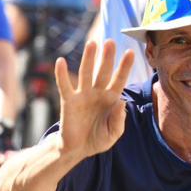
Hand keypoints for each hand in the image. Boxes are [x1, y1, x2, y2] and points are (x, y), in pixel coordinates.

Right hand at [55, 41, 133, 160]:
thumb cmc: (97, 139)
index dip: (125, 67)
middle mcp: (97, 93)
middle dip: (107, 57)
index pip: (119, 79)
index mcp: (111, 99)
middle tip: (110, 41)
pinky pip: (65, 85)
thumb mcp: (114, 134)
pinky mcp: (68, 101)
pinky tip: (60, 61)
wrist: (77, 149)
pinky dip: (61, 74)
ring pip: (86, 73)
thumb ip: (119, 119)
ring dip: (89, 59)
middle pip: (103, 71)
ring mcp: (82, 95)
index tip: (131, 52)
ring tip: (92, 44)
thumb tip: (121, 101)